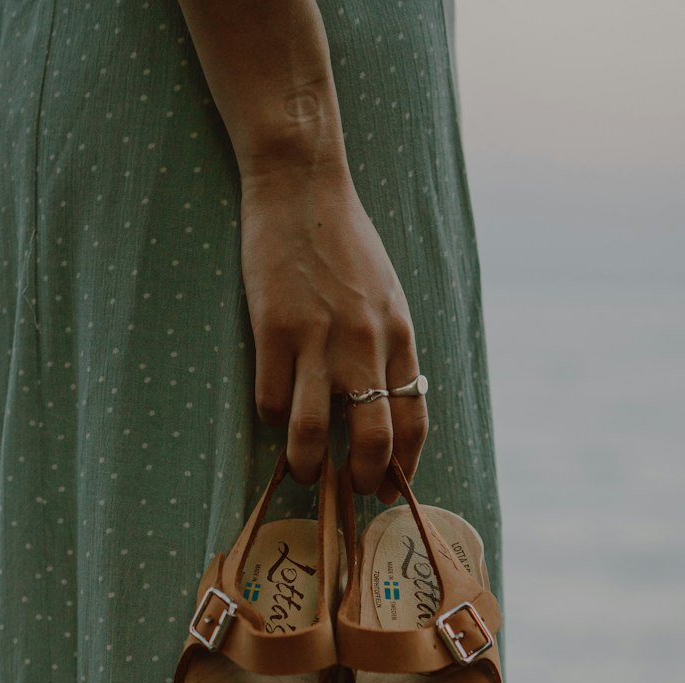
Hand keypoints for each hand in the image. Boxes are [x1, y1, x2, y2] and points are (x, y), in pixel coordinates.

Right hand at [240, 165, 427, 501]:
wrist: (302, 186)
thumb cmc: (344, 242)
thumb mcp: (387, 297)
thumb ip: (389, 348)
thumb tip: (386, 403)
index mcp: (399, 337)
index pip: (413, 420)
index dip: (403, 466)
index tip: (390, 490)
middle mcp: (365, 346)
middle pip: (371, 439)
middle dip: (360, 479)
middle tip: (348, 493)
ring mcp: (317, 341)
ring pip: (312, 434)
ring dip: (307, 465)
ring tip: (303, 472)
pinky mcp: (273, 331)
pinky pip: (271, 401)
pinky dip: (271, 418)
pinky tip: (272, 412)